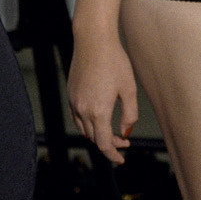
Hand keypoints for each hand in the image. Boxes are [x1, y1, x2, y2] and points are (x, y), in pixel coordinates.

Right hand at [68, 35, 138, 163]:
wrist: (93, 40)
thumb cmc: (114, 61)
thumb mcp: (129, 89)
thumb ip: (129, 115)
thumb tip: (125, 132)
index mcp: (99, 112)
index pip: (104, 144)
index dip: (113, 154)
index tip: (121, 159)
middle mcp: (83, 110)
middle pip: (95, 138)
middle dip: (109, 143)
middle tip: (124, 140)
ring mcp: (74, 102)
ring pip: (84, 129)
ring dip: (98, 134)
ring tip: (112, 131)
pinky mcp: (71, 94)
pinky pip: (77, 117)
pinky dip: (87, 124)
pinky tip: (97, 118)